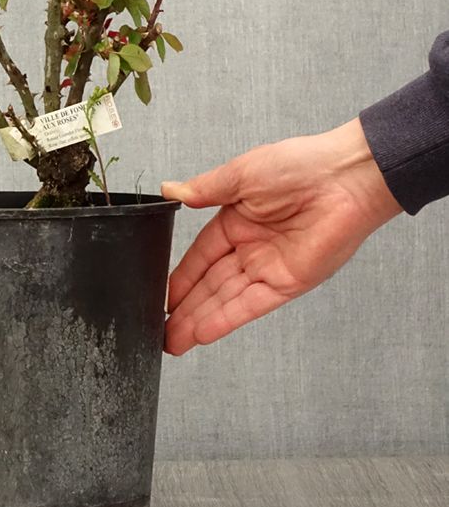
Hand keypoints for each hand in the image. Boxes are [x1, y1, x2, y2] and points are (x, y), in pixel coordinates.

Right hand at [161, 119, 401, 354]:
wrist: (346, 178)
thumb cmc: (301, 165)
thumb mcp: (239, 174)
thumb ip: (204, 190)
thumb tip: (171, 190)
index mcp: (237, 220)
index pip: (200, 256)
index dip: (181, 278)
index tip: (162, 297)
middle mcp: (251, 248)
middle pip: (210, 285)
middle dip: (185, 309)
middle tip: (161, 330)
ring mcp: (269, 268)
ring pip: (225, 300)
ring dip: (199, 321)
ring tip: (173, 341)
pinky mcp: (289, 283)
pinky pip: (250, 305)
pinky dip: (226, 320)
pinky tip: (202, 333)